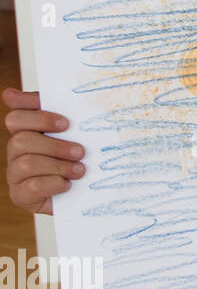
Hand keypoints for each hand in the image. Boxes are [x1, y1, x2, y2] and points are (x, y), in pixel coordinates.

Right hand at [3, 88, 83, 215]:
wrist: (89, 193)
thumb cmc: (80, 157)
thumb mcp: (78, 132)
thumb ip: (63, 109)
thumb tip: (21, 93)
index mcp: (27, 130)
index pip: (17, 116)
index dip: (38, 117)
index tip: (65, 123)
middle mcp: (16, 151)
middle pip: (21, 140)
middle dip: (55, 146)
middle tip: (80, 151)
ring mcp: (15, 174)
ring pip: (25, 164)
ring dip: (58, 166)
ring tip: (80, 170)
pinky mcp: (20, 195)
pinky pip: (30, 187)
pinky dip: (53, 184)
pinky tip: (67, 184)